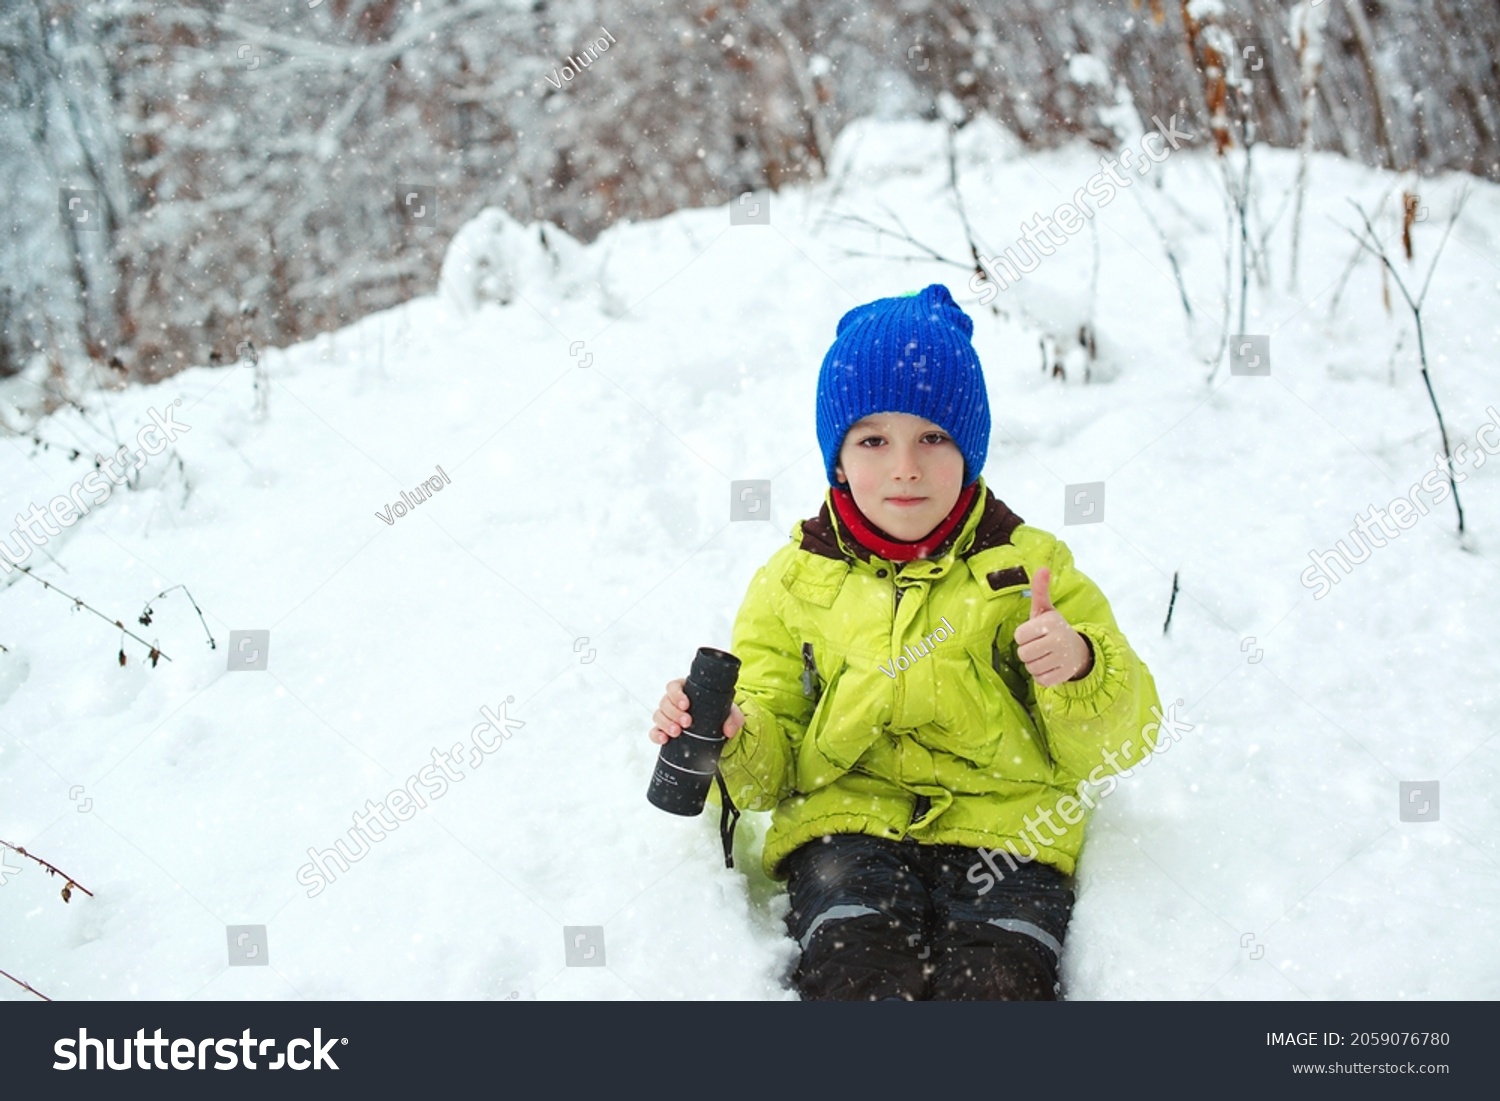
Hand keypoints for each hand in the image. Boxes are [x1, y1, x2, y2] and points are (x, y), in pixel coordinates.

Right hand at [649, 676, 746, 744]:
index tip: (686, 704)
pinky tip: (664, 740)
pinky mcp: (665, 731)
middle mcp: (674, 702)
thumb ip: (734, 718)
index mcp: (687, 691)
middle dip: (674, 713)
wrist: (718, 731)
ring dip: (665, 724)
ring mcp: (668, 716)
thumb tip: (728, 730)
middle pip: (665, 702)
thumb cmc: (721, 714)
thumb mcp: (731, 713)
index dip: (676, 694)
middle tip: (687, 722)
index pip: (674, 686)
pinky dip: (656, 735)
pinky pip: (654, 732)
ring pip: (658, 715)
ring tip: (677, 732)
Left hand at [1013, 567, 1092, 686]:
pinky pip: (1041, 681)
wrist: (1078, 650)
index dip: (1023, 636)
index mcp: (1050, 623)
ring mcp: (1063, 659)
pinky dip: (1042, 676)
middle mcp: (1058, 640)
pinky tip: (1051, 666)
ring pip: (1031, 668)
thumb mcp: (1046, 609)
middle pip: (1023, 654)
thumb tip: (1043, 568)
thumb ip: (1040, 590)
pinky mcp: (1065, 675)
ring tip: (1045, 655)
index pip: (1019, 636)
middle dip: (1027, 651)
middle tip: (1039, 646)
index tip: (1034, 633)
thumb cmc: (1054, 628)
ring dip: (1034, 664)